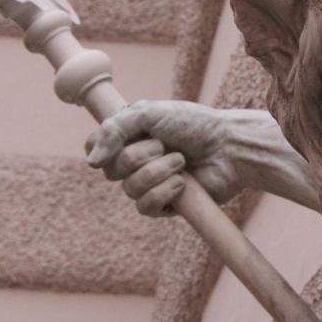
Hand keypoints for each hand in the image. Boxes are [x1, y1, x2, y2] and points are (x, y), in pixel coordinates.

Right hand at [85, 99, 241, 214]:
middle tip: (165, 144)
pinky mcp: (165, 205)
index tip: (118, 141)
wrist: (229, 147)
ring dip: (156, 172)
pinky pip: (145, 207)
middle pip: (111, 170)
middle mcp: (136, 160)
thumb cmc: (194, 125)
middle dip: (139, 155)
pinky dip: (163, 192)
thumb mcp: (151, 113)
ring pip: (129, 189)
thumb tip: (91, 162)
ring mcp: (149, 183)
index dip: (98, 149)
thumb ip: (115, 130)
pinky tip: (182, 183)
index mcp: (130, 136)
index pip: (94, 148)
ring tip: (181, 161)